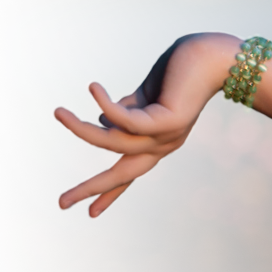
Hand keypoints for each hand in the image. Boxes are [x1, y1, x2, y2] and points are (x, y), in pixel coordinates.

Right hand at [52, 31, 235, 218]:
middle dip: (91, 189)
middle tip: (60, 204)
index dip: (109, 193)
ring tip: (56, 112)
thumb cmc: (179, 72)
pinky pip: (127, 121)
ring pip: (113, 142)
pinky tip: (91, 87)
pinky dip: (104, 105)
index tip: (91, 215)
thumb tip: (98, 123)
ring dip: (80, 129)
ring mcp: (168, 136)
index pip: (129, 173)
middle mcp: (164, 145)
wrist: (215, 56)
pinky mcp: (171, 121)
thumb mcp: (144, 98)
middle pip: (122, 174)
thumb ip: (122, 112)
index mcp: (158, 143)